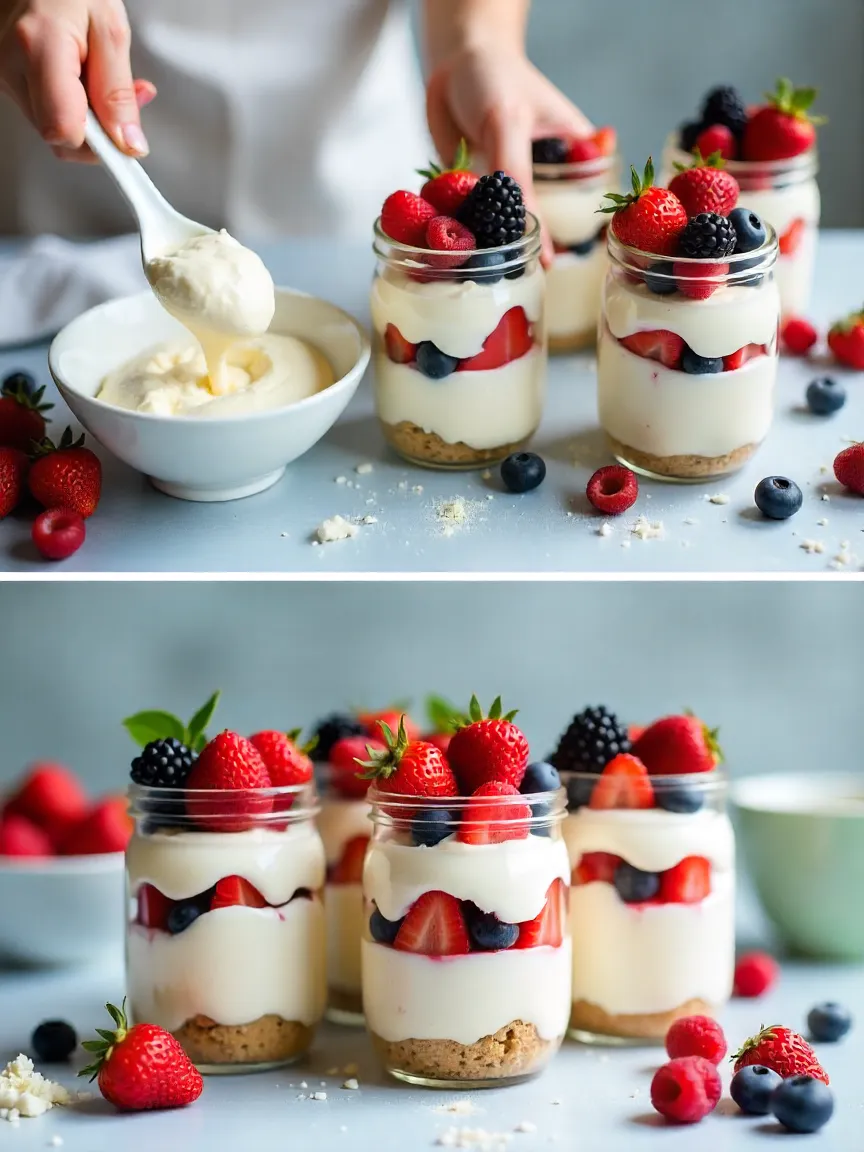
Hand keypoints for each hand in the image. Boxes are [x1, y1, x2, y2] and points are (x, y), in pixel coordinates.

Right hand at [0, 0, 154, 161]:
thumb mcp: (110, 29)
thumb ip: (118, 91)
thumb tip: (127, 142)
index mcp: (38, 48)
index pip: (64, 129)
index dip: (99, 143)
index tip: (125, 140)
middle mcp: (12, 66)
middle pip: (60, 136)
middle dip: (101, 130)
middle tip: (126, 101)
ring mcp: (5, 74)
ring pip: (54, 128)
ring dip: (90, 118)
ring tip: (103, 80)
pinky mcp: (8, 78)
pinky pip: (46, 111)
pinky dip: (74, 107)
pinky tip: (85, 82)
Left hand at [426, 46, 591, 263]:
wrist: (454, 63)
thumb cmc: (494, 79)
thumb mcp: (508, 125)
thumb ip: (515, 177)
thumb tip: (525, 229)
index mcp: (573, 160)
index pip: (584, 210)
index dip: (575, 242)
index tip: (556, 268)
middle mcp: (546, 179)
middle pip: (548, 229)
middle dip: (533, 254)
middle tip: (521, 279)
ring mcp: (512, 189)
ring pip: (509, 230)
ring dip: (497, 249)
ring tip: (489, 275)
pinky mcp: (478, 194)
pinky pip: (476, 221)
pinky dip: (467, 235)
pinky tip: (460, 254)